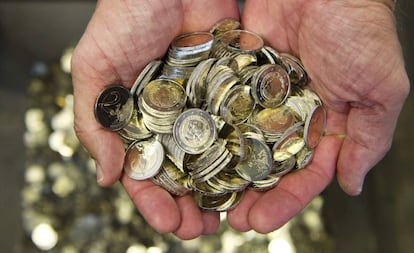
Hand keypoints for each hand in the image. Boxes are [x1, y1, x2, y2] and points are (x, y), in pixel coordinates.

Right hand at [71, 0, 238, 238]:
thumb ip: (95, 122)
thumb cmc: (124, 16)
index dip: (154, 202)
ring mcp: (205, 107)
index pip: (145, 173)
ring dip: (223, 188)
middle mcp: (174, 121)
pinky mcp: (231, 90)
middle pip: (184, 174)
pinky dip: (248, 150)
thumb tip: (107, 177)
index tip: (168, 223)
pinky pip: (241, 124)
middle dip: (192, 205)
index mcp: (140, 122)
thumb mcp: (94, 69)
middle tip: (203, 229)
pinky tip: (256, 173)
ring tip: (233, 213)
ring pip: (216, 157)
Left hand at [226, 0, 408, 232]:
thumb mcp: (379, 90)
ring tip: (207, 195)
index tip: (261, 221)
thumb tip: (351, 183)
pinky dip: (211, 128)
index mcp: (325, 126)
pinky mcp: (240, 77)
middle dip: (251, 194)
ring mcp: (263, 99)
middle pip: (268, 166)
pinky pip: (224, 107)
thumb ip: (368, 139)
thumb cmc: (360, 31)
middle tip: (231, 218)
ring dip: (226, 170)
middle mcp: (291, 117)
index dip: (285, 200)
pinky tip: (195, 150)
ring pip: (242, 142)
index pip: (305, 174)